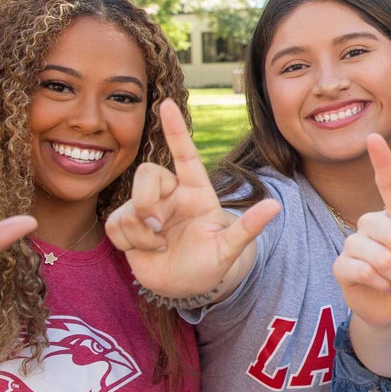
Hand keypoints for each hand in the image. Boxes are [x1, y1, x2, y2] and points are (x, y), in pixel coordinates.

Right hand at [105, 99, 280, 297]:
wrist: (186, 287)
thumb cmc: (210, 263)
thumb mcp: (229, 248)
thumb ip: (249, 227)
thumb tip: (275, 206)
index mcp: (196, 191)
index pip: (185, 154)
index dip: (176, 130)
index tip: (167, 104)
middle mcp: (170, 194)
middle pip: (147, 173)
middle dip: (145, 201)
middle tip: (159, 227)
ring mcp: (146, 209)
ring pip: (129, 206)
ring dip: (142, 233)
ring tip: (161, 246)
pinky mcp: (127, 225)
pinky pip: (114, 225)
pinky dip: (129, 242)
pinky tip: (146, 250)